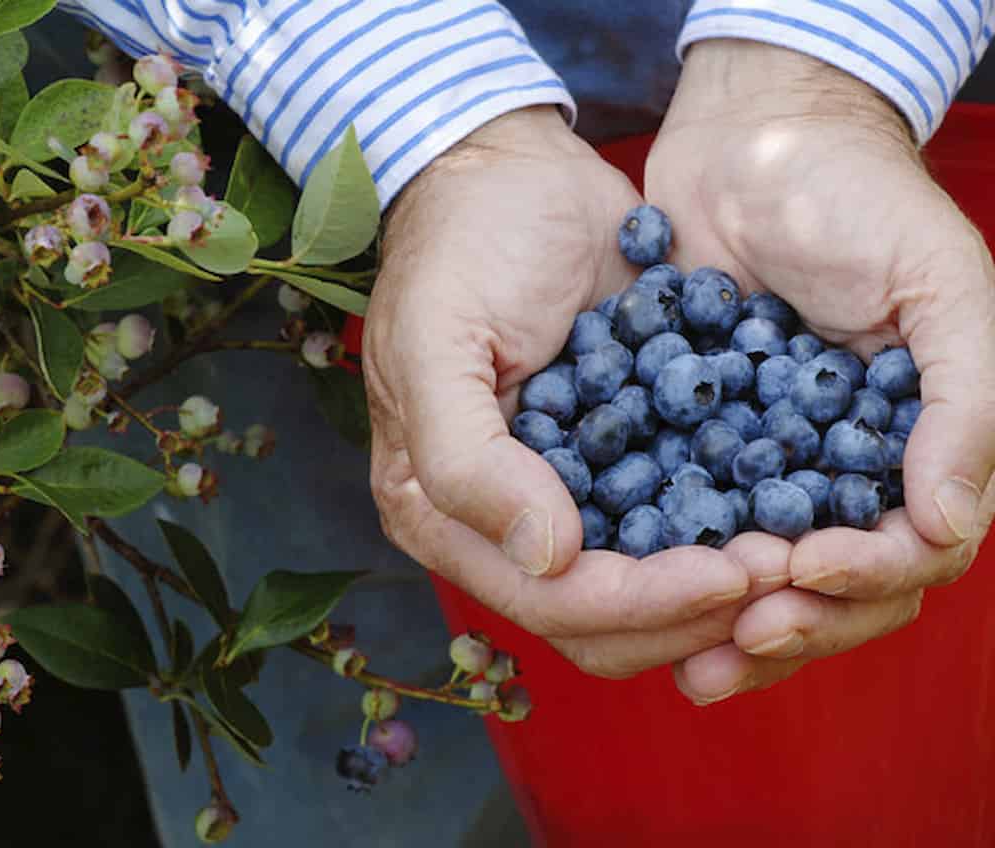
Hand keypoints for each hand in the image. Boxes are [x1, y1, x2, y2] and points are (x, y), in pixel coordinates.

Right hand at [364, 106, 778, 679]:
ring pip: (652, 589)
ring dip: (725, 584)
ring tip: (798, 549)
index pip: (548, 600)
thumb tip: (550, 559)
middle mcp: (500, 528)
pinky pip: (681, 524)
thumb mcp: (437, 343)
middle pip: (605, 621)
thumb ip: (467, 461)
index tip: (733, 572)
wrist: (510, 172)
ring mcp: (564, 500)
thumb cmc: (460, 248)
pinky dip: (733, 529)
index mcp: (439, 516)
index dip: (641, 602)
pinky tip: (791, 509)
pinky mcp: (619, 464)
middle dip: (694, 608)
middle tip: (785, 569)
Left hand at [645, 40, 994, 703]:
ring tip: (689, 662)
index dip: (862, 578)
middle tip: (733, 645)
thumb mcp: (939, 282)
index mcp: (917, 445)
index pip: (909, 551)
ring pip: (758, 575)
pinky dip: (667, 566)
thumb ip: (963, 402)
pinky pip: (686, 524)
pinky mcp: (695, 444)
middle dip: (793, 625)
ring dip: (726, 622)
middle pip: (833, 587)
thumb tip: (950, 525)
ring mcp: (768, 464)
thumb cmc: (859, 199)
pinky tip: (629, 595)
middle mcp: (844, 470)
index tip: (800, 571)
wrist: (753, 140)